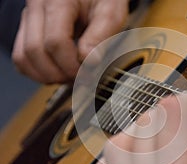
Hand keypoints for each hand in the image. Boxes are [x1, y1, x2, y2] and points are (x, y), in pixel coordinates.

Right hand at [12, 0, 128, 83]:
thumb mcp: (110, 13)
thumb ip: (101, 36)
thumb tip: (90, 62)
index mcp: (58, 0)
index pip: (55, 42)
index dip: (71, 66)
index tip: (87, 75)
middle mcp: (37, 6)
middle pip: (35, 51)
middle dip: (59, 73)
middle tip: (79, 79)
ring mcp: (30, 17)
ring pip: (23, 56)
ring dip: (46, 75)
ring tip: (69, 77)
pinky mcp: (28, 28)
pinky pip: (22, 56)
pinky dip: (37, 71)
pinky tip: (57, 72)